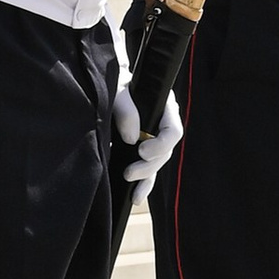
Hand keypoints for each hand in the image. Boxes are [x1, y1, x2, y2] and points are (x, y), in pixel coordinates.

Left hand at [113, 81, 182, 200]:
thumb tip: (133, 137)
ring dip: (145, 178)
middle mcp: (162, 125)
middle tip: (129, 172)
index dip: (160, 144)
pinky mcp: (142, 153)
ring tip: (131, 188)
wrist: (105, 84)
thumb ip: (126, 109)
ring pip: (157, 165)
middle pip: (165, 153)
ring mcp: (153, 141)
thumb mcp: (117, 89)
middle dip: (149, 166)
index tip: (141, 151)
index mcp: (164, 108)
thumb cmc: (114, 82)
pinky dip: (142, 184)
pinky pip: (148, 172)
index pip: (173, 131)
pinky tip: (135, 196)